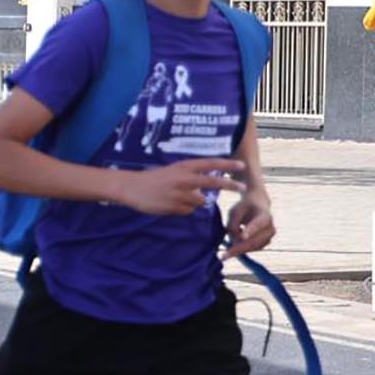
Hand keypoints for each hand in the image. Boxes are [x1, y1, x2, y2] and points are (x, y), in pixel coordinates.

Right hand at [112, 158, 245, 216]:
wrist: (131, 187)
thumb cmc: (152, 179)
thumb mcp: (172, 172)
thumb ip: (189, 178)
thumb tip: (205, 191)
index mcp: (183, 166)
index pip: (210, 164)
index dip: (226, 164)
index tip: (241, 165)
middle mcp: (184, 179)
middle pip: (212, 182)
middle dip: (230, 185)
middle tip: (243, 187)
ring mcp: (179, 193)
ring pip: (199, 201)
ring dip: (193, 202)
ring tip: (174, 198)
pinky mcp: (174, 206)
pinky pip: (187, 211)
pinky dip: (181, 209)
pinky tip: (169, 204)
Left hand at [223, 192, 276, 258]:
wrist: (257, 206)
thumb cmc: (244, 209)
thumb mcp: (234, 212)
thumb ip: (233, 225)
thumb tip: (235, 242)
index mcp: (264, 215)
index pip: (258, 224)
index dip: (250, 230)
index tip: (242, 237)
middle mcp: (270, 228)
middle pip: (254, 241)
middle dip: (239, 248)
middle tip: (224, 256)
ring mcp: (269, 237)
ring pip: (252, 248)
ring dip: (238, 249)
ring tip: (226, 250)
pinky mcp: (265, 244)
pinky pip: (251, 249)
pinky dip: (241, 249)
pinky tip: (233, 247)